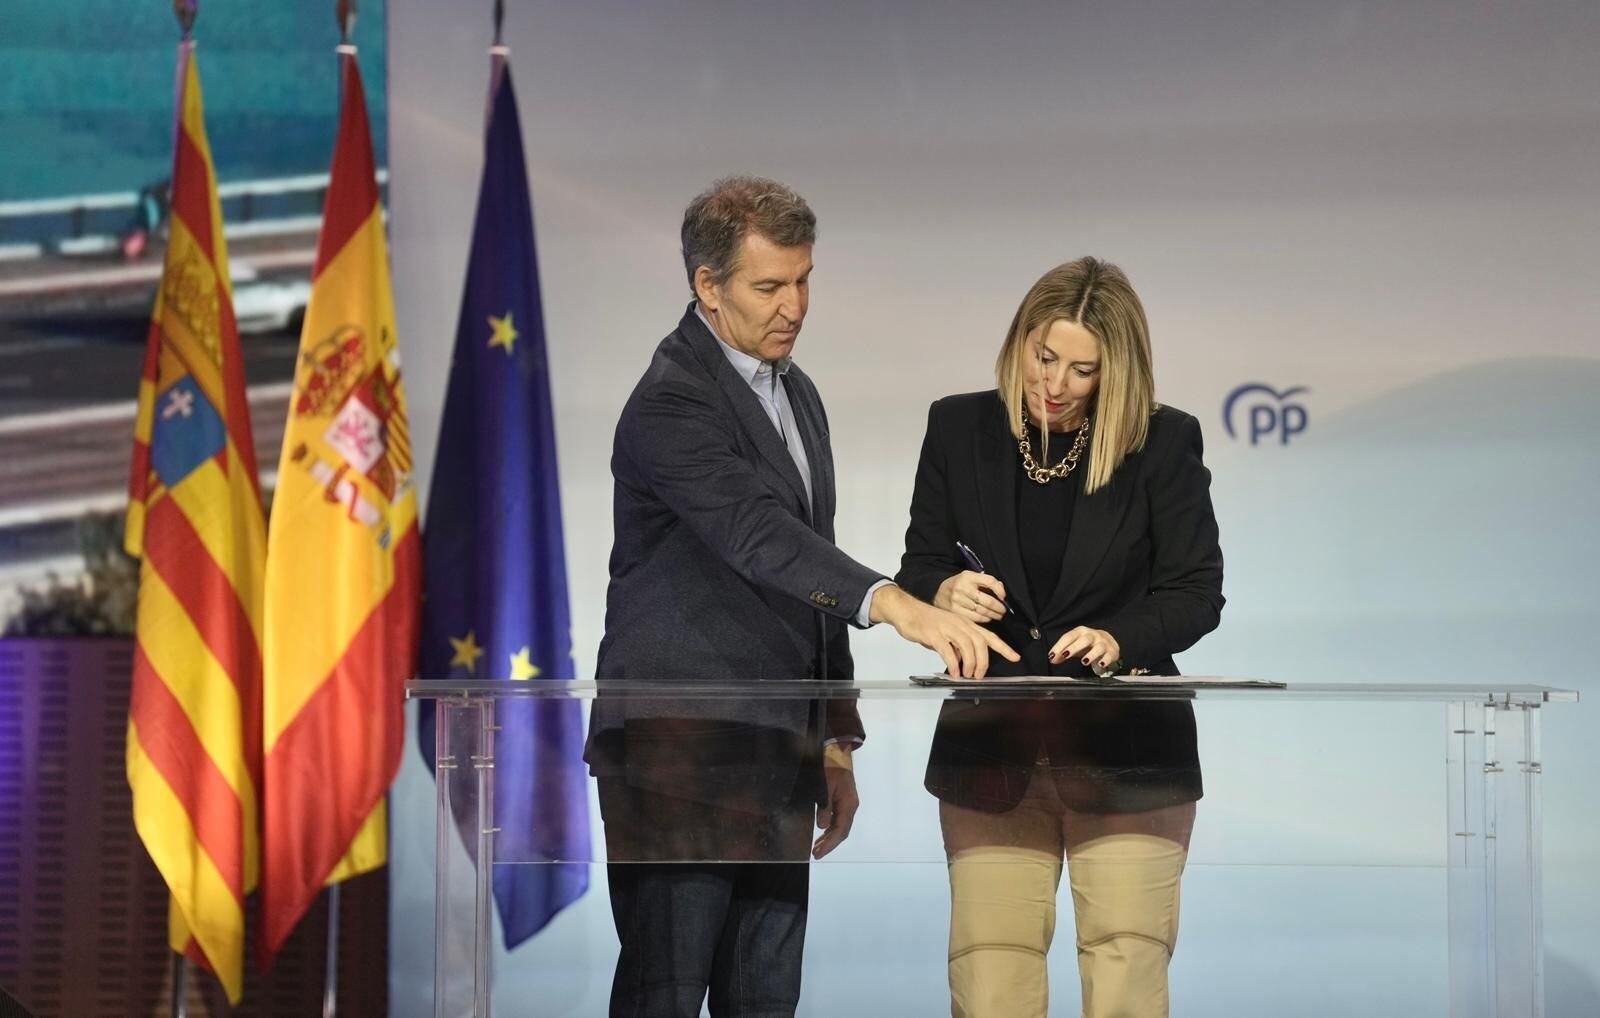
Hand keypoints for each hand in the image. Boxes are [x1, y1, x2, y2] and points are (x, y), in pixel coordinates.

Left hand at [813, 751, 858, 859]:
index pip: (840, 830)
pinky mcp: (842, 802)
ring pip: (840, 827)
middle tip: (816, 854)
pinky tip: (821, 835)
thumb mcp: (825, 785)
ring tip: (817, 848)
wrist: (838, 752)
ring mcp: (847, 804)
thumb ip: (824, 806)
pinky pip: (837, 820)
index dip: (829, 843)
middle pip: (842, 832)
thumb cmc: (832, 766)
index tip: (818, 853)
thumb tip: (821, 826)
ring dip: (829, 838)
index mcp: (849, 804)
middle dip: (829, 844)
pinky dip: (829, 830)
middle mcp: (850, 807)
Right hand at [870, 585, 1019, 677]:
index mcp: (965, 624)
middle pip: (980, 642)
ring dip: (970, 664)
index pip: (989, 636)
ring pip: (967, 646)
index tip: (1015, 657)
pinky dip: (953, 663)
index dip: (1003, 647)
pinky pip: (948, 650)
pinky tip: (954, 672)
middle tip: (979, 676)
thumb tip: (964, 663)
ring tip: (967, 675)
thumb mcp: (947, 633)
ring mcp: (947, 628)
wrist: (907, 610)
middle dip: (983, 662)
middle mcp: (960, 624)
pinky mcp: (934, 634)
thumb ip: (957, 646)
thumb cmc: (927, 623)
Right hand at [934, 570, 1007, 623]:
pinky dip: (984, 619)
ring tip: (998, 615)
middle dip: (999, 607)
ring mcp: (957, 601)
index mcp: (967, 576)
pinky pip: (974, 618)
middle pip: (987, 600)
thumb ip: (985, 581)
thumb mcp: (970, 578)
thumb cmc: (958, 586)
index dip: (1000, 590)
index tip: (1003, 596)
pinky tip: (987, 618)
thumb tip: (1001, 590)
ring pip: (982, 611)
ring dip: (993, 614)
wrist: (938, 593)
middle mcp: (962, 587)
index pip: (990, 581)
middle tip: (1003, 610)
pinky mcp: (954, 612)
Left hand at [1050, 626, 1120, 672]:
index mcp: (1080, 632)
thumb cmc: (1088, 644)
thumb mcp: (1074, 646)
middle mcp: (1092, 635)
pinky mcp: (1112, 651)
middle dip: (1074, 647)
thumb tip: (1052, 659)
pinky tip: (1101, 664)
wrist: (1108, 642)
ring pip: (1098, 647)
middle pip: (1084, 640)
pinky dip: (1106, 660)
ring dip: (1091, 654)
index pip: (1069, 637)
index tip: (1052, 655)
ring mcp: (1103, 643)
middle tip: (1065, 655)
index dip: (1060, 646)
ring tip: (1084, 662)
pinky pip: (1110, 655)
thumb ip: (1062, 652)